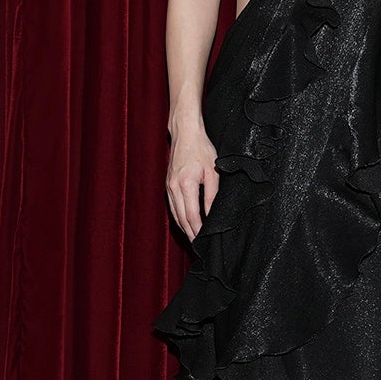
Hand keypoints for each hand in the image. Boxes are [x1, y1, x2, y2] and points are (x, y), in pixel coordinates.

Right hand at [166, 126, 219, 240]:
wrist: (185, 134)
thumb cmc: (201, 149)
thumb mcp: (212, 172)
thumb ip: (212, 194)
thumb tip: (212, 213)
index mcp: (185, 184)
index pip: (191, 215)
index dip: (197, 229)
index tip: (203, 240)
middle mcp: (174, 188)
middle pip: (181, 218)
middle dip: (190, 232)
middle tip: (198, 245)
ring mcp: (168, 186)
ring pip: (175, 213)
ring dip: (183, 227)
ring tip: (192, 237)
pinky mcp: (168, 184)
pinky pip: (172, 205)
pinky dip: (178, 217)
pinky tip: (185, 222)